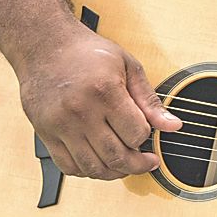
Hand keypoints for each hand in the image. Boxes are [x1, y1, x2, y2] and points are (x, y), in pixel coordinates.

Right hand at [16, 30, 182, 180]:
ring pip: (93, 167)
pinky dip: (87, 171)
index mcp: (104, 91)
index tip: (146, 133)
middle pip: (116, 156)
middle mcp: (80, 111)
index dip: (146, 137)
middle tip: (146, 161)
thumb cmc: (87, 53)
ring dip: (114, 172)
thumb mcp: (127, 66)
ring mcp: (60, 125)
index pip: (136, 134)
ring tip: (124, 164)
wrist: (43, 45)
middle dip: (138, 164)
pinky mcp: (45, 133)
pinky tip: (98, 161)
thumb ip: (149, 100)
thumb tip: (173, 126)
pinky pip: (68, 167)